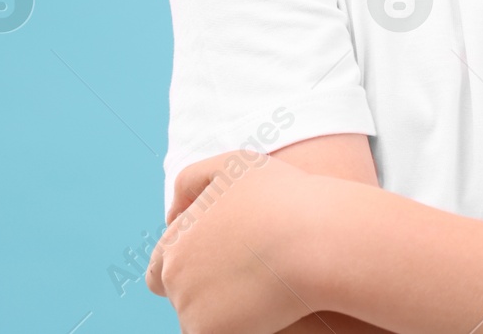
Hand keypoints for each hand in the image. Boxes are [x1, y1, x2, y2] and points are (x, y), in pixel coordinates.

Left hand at [145, 149, 335, 333]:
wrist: (319, 242)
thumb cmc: (284, 198)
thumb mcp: (233, 166)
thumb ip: (192, 180)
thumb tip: (172, 214)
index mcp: (176, 244)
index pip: (162, 265)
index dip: (192, 261)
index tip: (226, 256)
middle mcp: (176, 281)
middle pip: (181, 294)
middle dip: (202, 287)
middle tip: (244, 274)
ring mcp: (194, 313)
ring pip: (202, 317)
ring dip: (222, 308)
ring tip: (263, 287)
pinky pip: (222, 332)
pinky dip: (240, 325)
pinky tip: (268, 306)